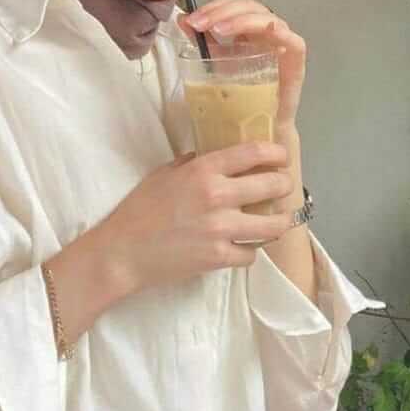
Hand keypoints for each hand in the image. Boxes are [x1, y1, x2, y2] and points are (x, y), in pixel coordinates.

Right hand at [93, 141, 295, 294]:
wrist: (123, 252)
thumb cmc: (139, 209)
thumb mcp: (163, 174)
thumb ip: (191, 163)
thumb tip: (210, 156)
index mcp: (203, 170)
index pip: (252, 153)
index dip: (275, 152)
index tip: (282, 155)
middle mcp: (217, 196)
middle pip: (271, 185)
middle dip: (285, 184)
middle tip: (286, 186)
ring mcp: (221, 229)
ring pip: (271, 225)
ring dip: (280, 221)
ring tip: (281, 219)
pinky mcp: (219, 258)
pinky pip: (251, 254)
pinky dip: (250, 250)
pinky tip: (245, 246)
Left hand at [177, 0, 306, 129]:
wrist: (261, 126)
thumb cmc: (242, 94)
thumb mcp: (217, 63)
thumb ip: (202, 41)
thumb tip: (182, 20)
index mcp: (247, 28)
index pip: (231, 4)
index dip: (212, 6)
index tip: (191, 20)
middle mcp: (265, 29)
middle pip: (247, 5)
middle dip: (221, 11)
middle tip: (200, 24)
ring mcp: (283, 39)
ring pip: (265, 16)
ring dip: (240, 19)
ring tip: (218, 30)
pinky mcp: (296, 54)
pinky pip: (288, 36)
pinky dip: (272, 30)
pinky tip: (254, 36)